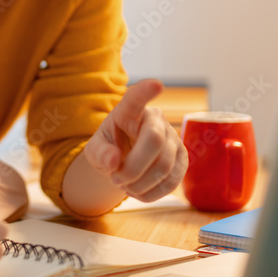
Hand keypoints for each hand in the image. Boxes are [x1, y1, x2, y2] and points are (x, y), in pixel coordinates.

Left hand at [82, 79, 187, 201]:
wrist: (123, 162)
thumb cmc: (109, 148)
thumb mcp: (95, 150)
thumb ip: (100, 154)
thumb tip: (113, 162)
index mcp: (129, 111)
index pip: (137, 98)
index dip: (146, 91)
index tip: (156, 84)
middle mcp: (156, 119)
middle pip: (154, 142)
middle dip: (133, 169)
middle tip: (116, 179)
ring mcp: (173, 138)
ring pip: (164, 166)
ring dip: (141, 184)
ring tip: (125, 186)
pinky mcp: (182, 158)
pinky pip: (172, 181)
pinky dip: (152, 193)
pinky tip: (138, 191)